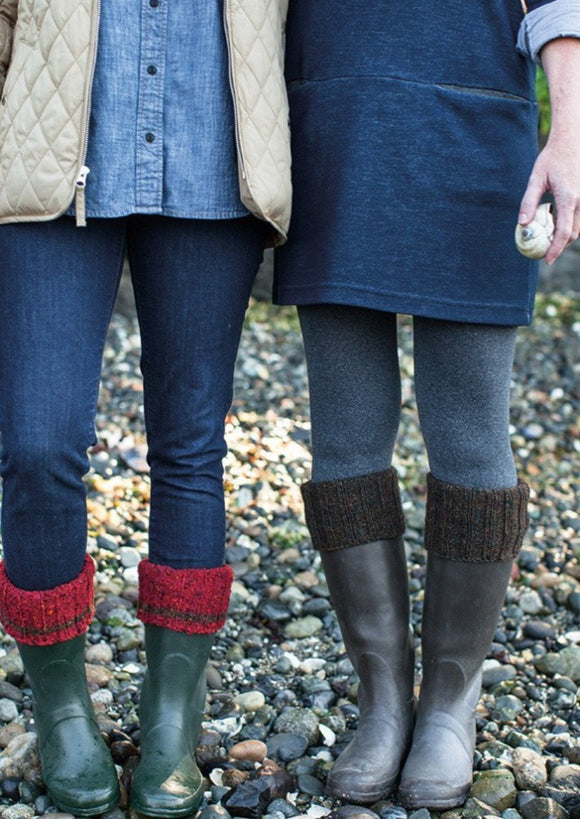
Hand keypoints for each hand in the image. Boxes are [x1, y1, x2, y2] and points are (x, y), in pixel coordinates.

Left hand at [518, 135, 579, 264]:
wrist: (571, 140)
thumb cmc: (551, 158)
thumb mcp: (536, 179)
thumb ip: (529, 202)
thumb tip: (522, 224)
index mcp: (569, 198)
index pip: (564, 231)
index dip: (556, 249)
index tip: (547, 260)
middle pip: (573, 233)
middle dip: (559, 245)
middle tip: (543, 251)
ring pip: (578, 226)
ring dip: (564, 234)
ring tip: (546, 234)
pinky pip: (579, 216)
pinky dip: (568, 223)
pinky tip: (554, 218)